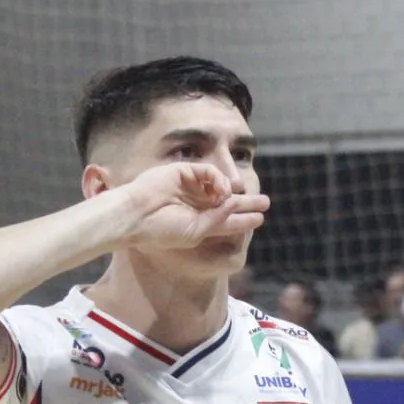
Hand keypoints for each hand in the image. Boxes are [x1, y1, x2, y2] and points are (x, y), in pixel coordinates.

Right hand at [120, 163, 268, 250]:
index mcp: (197, 222)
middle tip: (265, 202)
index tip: (260, 219)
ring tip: (237, 198)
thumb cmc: (162, 230)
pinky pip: (209, 172)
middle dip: (246, 202)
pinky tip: (220, 190)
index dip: (243, 219)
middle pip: (227, 201)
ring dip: (231, 192)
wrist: (137, 216)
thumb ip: (218, 219)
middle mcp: (194, 204)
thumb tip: (235, 203)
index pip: (225, 220)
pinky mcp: (184, 171)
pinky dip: (217, 179)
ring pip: (220, 186)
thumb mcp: (196, 231)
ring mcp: (189, 187)